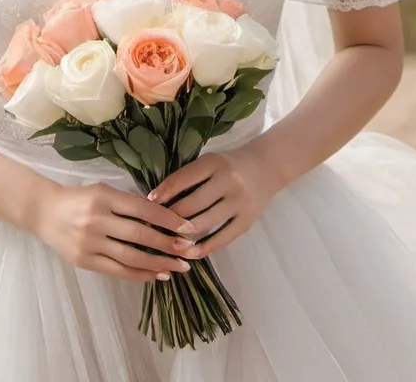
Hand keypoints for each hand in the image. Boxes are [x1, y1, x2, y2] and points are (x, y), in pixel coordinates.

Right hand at [31, 180, 198, 282]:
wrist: (44, 211)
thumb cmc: (78, 199)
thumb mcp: (102, 191)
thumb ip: (127, 203)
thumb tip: (162, 219)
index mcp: (104, 197)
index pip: (143, 209)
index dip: (168, 219)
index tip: (188, 227)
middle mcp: (97, 219)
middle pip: (140, 235)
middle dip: (168, 244)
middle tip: (190, 251)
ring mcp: (89, 242)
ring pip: (131, 257)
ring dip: (158, 264)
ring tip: (177, 268)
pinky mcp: (84, 261)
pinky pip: (117, 271)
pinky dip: (139, 274)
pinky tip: (156, 275)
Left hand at [146, 145, 278, 259]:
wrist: (266, 168)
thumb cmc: (228, 165)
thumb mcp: (210, 162)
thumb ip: (190, 176)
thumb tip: (159, 198)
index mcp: (215, 163)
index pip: (184, 178)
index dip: (165, 191)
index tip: (149, 201)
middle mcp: (228, 182)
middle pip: (193, 204)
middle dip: (171, 216)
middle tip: (155, 225)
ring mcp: (239, 203)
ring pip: (205, 223)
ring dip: (183, 234)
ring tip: (167, 241)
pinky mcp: (246, 221)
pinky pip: (222, 238)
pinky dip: (204, 248)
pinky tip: (190, 253)